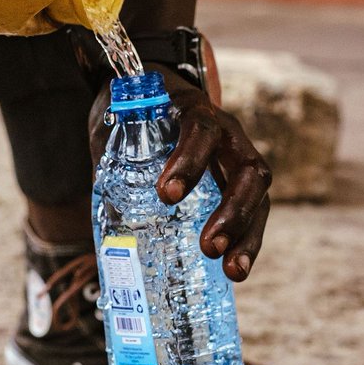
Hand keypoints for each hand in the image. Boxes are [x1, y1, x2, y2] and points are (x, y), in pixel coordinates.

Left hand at [89, 66, 270, 281]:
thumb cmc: (133, 112)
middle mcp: (226, 134)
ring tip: (233, 270)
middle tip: (209, 247)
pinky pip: (252, 213)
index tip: (166, 195)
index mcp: (193, 110)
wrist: (153, 94)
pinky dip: (245, 242)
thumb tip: (105, 226)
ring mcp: (237, 159)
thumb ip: (111, 164)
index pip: (201, 130)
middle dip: (233, 211)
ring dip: (247, 235)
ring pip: (259, 196)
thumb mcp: (115, 126)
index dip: (189, 161)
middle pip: (247, 170)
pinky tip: (234, 270)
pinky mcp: (238, 183)